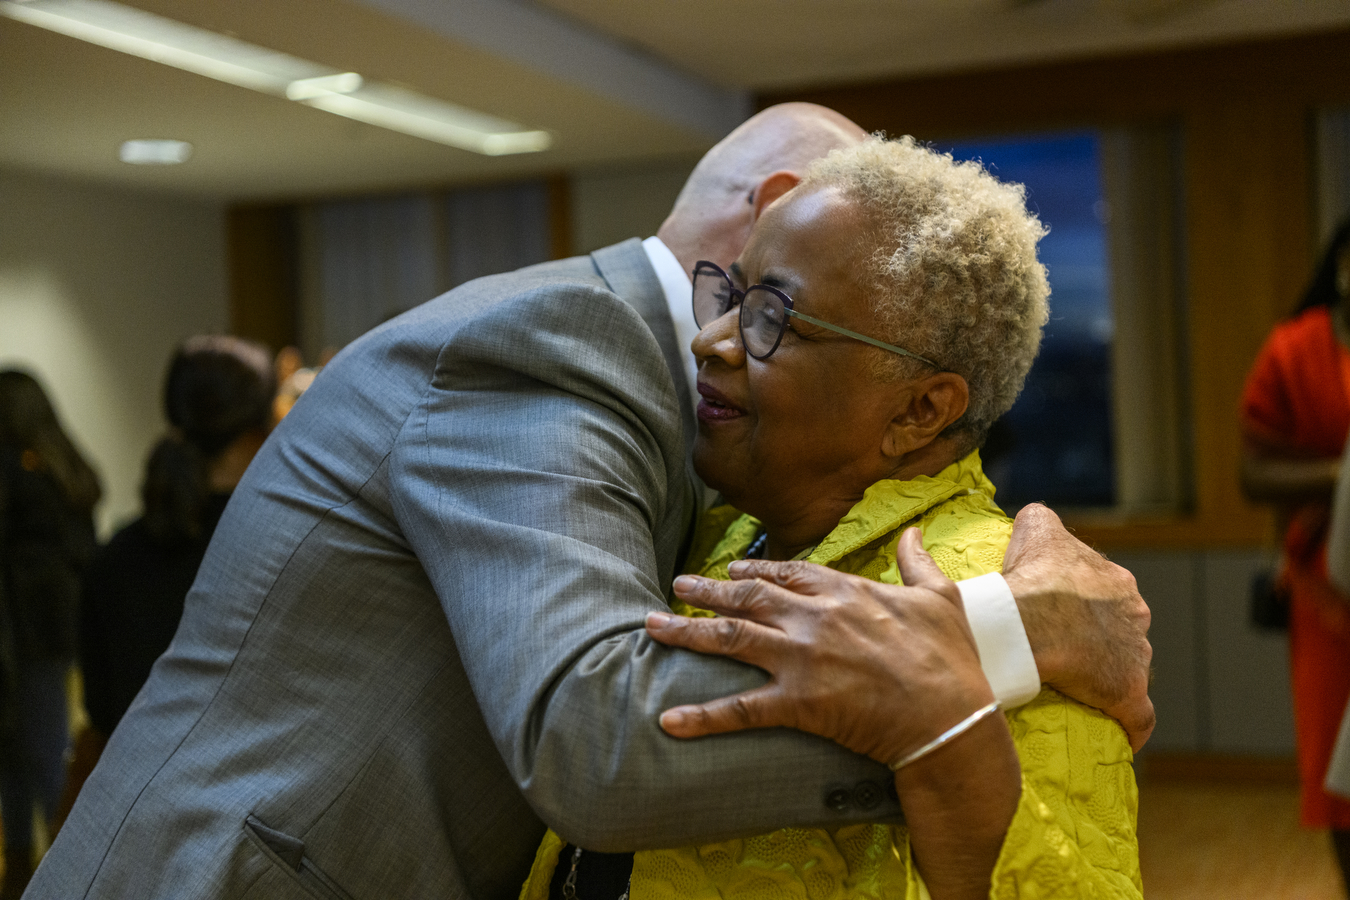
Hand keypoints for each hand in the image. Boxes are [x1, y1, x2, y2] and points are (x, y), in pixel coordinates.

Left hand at [645, 529, 996, 768]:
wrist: (951, 716)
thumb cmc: (951, 660)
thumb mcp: (940, 598)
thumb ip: (918, 561)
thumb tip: (914, 532)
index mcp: (845, 591)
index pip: (789, 572)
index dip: (756, 567)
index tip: (733, 565)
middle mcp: (814, 618)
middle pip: (747, 596)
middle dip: (707, 589)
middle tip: (677, 585)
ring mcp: (801, 658)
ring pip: (730, 637)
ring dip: (686, 631)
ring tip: (651, 626)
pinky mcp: (797, 702)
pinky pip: (739, 708)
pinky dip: (701, 715)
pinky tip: (668, 720)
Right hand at [1001, 503, 1154, 750]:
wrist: (1028, 625)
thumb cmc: (1033, 578)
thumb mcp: (1036, 527)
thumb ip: (1040, 517)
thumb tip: (1032, 517)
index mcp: (1118, 582)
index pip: (1106, 593)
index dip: (1080, 603)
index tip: (1054, 613)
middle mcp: (1137, 617)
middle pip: (1120, 631)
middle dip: (1099, 639)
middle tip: (1060, 648)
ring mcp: (1137, 658)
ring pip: (1127, 669)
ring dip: (1107, 676)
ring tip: (1072, 686)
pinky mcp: (1129, 695)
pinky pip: (1137, 716)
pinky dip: (1130, 725)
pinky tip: (1120, 733)